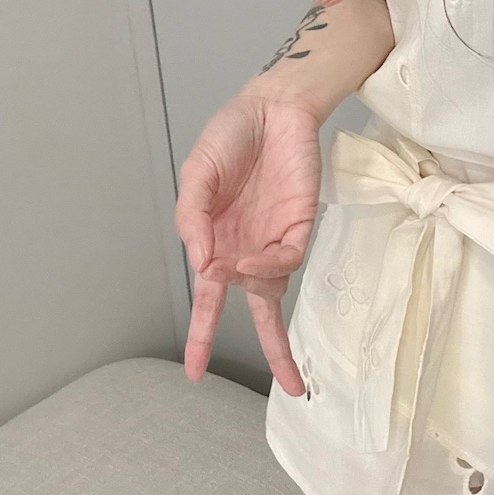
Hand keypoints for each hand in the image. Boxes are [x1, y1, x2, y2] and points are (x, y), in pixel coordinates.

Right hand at [174, 89, 324, 396]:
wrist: (271, 107)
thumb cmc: (230, 138)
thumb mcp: (196, 176)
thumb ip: (192, 219)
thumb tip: (201, 265)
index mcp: (216, 242)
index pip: (210, 300)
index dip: (202, 337)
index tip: (192, 373)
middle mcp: (246, 247)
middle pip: (259, 309)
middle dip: (274, 349)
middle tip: (289, 387)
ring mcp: (275, 238)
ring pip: (272, 287)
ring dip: (251, 286)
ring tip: (234, 264)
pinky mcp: (301, 223)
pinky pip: (288, 259)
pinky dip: (270, 266)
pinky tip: (253, 258)